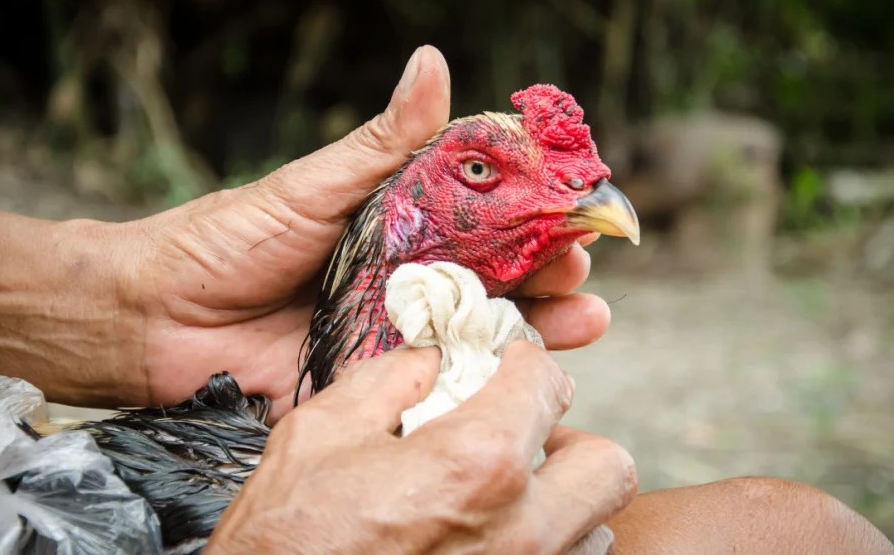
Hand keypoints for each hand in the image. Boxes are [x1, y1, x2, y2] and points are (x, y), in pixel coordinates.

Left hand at [117, 45, 610, 418]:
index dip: (535, 216)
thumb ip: (383, 144)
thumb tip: (432, 63)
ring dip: (539, 333)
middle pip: (500, 283)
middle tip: (583, 274)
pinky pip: (434, 396)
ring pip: (481, 339)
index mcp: (403, 230)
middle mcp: (409, 286)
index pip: (488, 219)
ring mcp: (394, 341)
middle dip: (552, 277)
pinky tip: (524, 389)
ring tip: (584, 323)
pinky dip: (480, 396)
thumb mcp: (313, 186)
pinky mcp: (371, 392)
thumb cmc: (226, 240)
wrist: (154, 319)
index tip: (576, 211)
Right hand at [206, 341, 636, 552]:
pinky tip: (490, 542)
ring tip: (503, 498)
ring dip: (563, 501)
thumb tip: (427, 359)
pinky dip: (549, 548)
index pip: (546, 384)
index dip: (525, 364)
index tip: (507, 368)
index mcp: (478, 465)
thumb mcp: (319, 436)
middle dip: (569, 439)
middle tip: (518, 438)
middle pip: (607, 464)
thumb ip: (386, 380)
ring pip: (598, 528)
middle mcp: (523, 532)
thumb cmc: (286, 540)